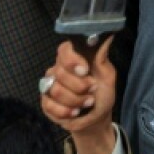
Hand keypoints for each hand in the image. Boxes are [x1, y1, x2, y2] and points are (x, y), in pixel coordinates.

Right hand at [40, 38, 116, 153]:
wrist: (97, 117)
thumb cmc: (102, 93)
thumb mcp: (107, 76)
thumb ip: (102, 57)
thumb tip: (105, 36)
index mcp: (73, 58)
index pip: (64, 50)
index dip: (72, 61)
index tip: (85, 70)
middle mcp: (58, 68)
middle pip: (60, 73)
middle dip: (80, 86)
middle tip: (92, 90)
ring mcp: (50, 85)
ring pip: (56, 90)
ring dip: (76, 100)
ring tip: (88, 102)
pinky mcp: (45, 102)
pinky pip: (49, 105)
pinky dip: (66, 112)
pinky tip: (75, 112)